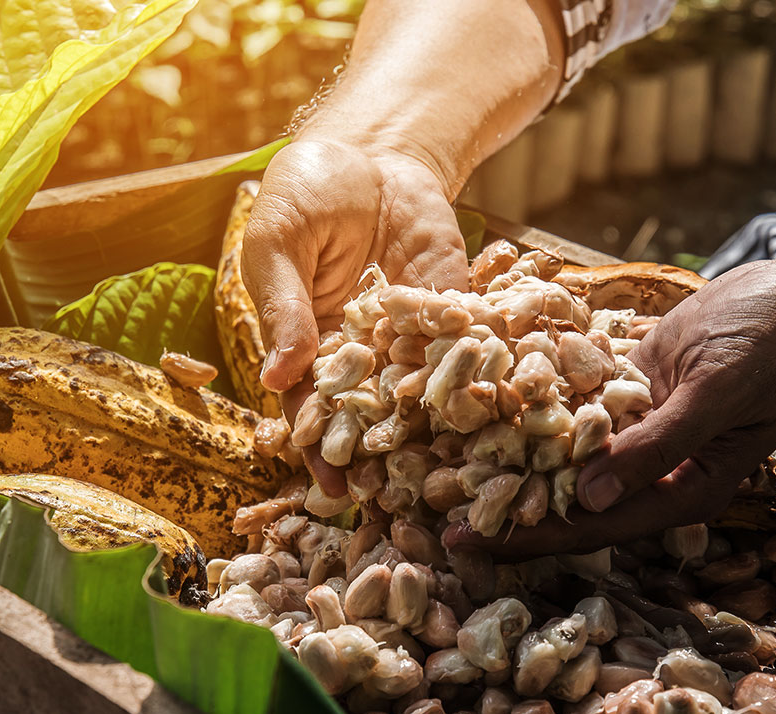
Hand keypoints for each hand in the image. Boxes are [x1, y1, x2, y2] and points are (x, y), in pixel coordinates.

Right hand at [242, 137, 468, 494]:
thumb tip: (278, 380)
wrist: (369, 151)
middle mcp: (362, 355)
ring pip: (421, 390)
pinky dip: (481, 373)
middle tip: (399, 501)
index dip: (321, 448)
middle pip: (371, 414)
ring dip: (434, 429)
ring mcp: (410, 336)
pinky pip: (466, 344)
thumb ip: (284, 310)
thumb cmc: (303, 194)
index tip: (334, 486)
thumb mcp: (278, 245)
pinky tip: (497, 406)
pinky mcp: (454, 310)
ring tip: (449, 473)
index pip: (313, 409)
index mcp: (309, 349)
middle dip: (383, 457)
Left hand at [447, 253, 775, 557]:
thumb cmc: (773, 344)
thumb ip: (656, 446)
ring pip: (567, 456)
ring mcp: (640, 430)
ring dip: (513, 459)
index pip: (594, 526)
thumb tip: (591, 499)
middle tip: (437, 513)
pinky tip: (485, 408)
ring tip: (446, 466)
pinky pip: (575, 406)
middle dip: (508, 507)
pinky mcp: (631, 389)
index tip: (468, 541)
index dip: (529, 536)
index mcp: (682, 490)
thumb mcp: (714, 393)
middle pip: (571, 500)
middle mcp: (655, 470)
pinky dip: (536, 408)